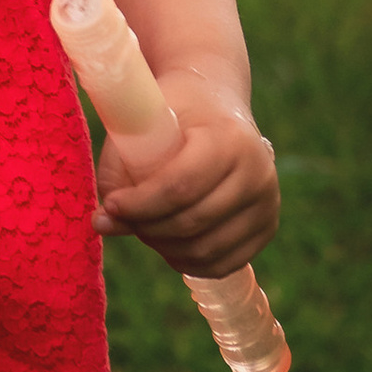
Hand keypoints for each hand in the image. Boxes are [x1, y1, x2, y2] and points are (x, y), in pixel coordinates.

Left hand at [94, 72, 280, 275]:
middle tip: (121, 218)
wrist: (217, 107)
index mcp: (229, 139)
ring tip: (143, 227)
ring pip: (206, 249)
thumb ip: (118, 173)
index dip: (140, 204)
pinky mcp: (267, 228)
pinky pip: (222, 264)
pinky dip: (187, 261)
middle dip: (146, 227)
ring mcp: (268, 203)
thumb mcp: (142, 126)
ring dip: (163, 247)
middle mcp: (258, 173)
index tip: (111, 204)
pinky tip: (166, 243)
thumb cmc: (172, 115)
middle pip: (192, 222)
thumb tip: (103, 224)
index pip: (180, 186)